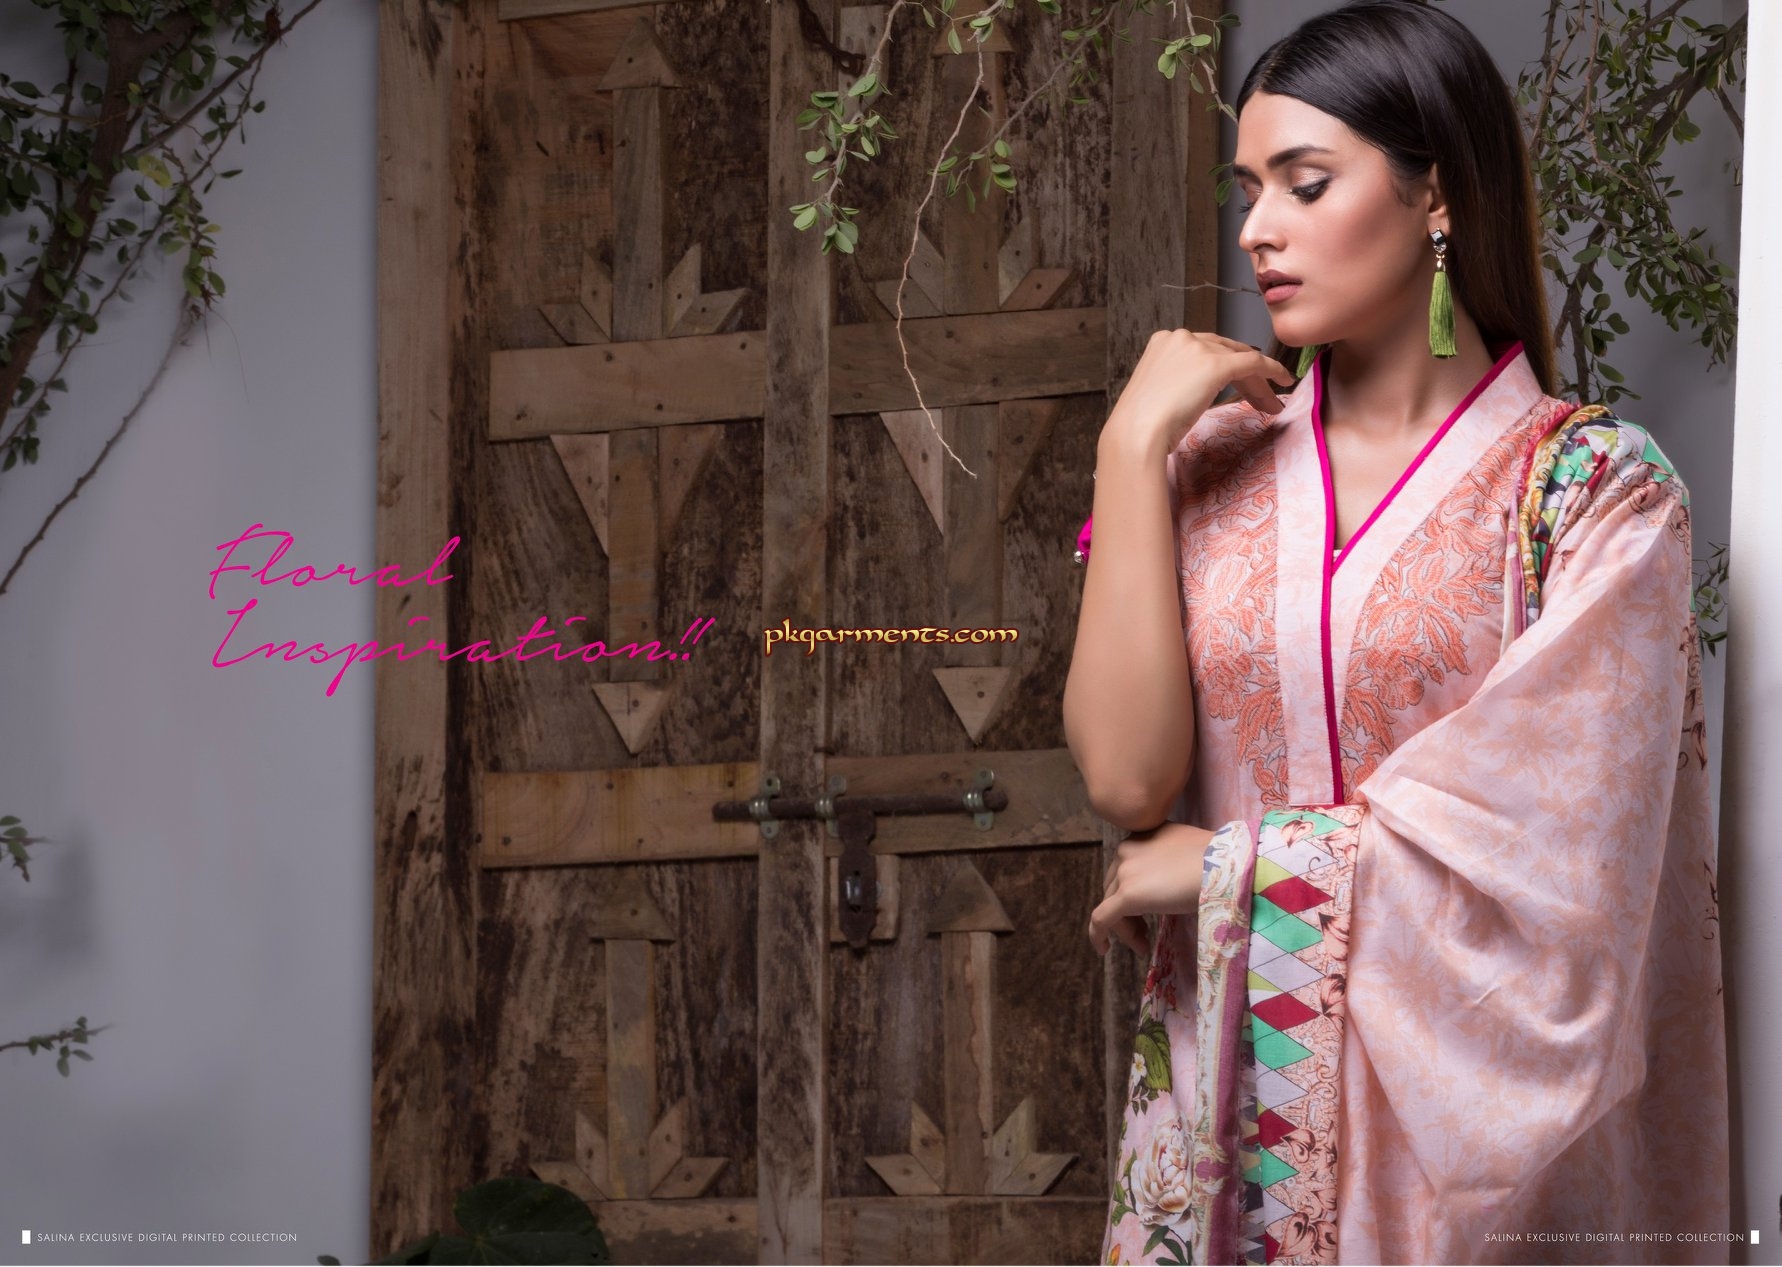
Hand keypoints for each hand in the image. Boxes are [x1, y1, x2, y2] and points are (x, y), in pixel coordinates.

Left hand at [1088, 821, 1214, 956]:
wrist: (1225, 866)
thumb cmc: (1217, 861)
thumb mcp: (1184, 854)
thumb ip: (1166, 863)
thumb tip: (1167, 885)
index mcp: (1140, 837)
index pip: (1126, 870)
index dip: (1132, 894)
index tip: (1147, 913)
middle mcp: (1126, 850)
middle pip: (1115, 888)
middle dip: (1128, 913)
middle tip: (1145, 933)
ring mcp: (1125, 872)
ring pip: (1110, 906)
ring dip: (1125, 928)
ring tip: (1143, 945)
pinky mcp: (1126, 895)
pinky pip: (1101, 919)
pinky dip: (1098, 935)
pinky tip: (1103, 950)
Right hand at [1101, 330, 1291, 464]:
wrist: (1137, 433)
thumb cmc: (1141, 424)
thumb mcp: (1160, 391)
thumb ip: (1179, 380)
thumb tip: (1200, 389)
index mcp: (1164, 341)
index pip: (1206, 350)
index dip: (1228, 368)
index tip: (1240, 388)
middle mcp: (1182, 337)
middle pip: (1225, 352)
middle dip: (1246, 376)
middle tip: (1261, 399)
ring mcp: (1199, 349)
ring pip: (1240, 360)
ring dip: (1259, 382)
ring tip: (1272, 403)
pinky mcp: (1216, 364)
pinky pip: (1254, 362)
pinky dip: (1272, 370)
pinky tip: (1284, 380)